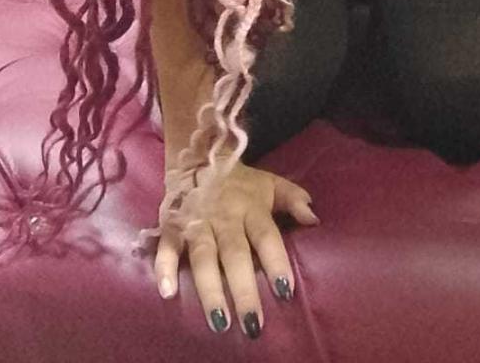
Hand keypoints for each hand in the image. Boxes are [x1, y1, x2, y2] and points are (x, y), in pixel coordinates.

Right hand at [153, 160, 319, 337]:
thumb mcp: (271, 183)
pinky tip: (168, 293)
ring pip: (203, 257)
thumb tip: (314, 219)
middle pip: (235, 254)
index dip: (276, 261)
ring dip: (210, 289)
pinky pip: (166, 247)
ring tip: (219, 321)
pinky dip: (165, 268)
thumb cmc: (241, 182)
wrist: (197, 156)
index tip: (285, 291)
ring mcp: (197, 222)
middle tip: (253, 324)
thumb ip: (294, 199)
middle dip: (244, 289)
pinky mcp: (172, 225)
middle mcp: (224, 217)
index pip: (266, 235)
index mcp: (251, 207)